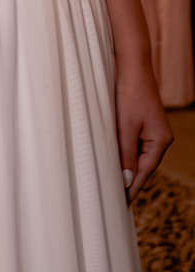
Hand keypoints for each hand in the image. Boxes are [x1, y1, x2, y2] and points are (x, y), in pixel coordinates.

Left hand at [115, 58, 171, 200]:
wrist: (132, 67)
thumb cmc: (130, 93)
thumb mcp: (125, 126)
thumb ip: (126, 154)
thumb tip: (128, 181)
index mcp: (160, 141)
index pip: (144, 172)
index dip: (133, 188)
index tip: (122, 205)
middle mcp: (160, 139)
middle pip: (143, 166)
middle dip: (129, 181)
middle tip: (113, 199)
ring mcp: (152, 131)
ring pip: (137, 156)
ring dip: (125, 167)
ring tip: (110, 184)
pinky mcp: (143, 124)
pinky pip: (134, 145)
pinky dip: (124, 153)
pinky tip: (113, 160)